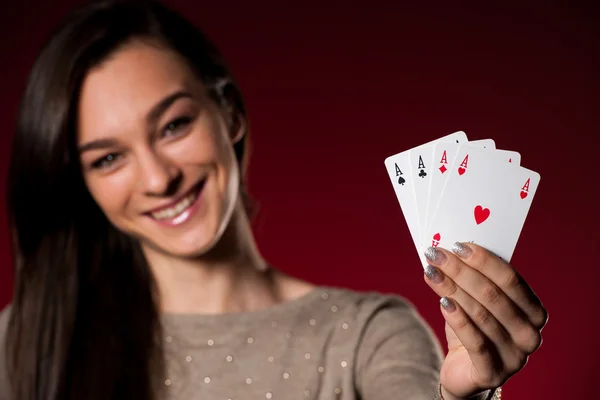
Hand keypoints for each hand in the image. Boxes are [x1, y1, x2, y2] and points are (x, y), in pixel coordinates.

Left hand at [423, 242, 547, 398]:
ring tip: (430, 273)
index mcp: (534, 312)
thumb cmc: (474, 328)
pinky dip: (458, 319)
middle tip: (435, 255)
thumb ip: (474, 279)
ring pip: (481, 315)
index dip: (483, 260)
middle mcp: (530, 335)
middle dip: (460, 271)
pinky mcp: (493, 374)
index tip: (456, 245)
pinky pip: (475, 342)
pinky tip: (442, 301)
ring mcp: (515, 357)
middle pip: (493, 295)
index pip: (510, 279)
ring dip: (452, 289)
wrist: (465, 370)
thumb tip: (451, 250)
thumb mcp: (478, 302)